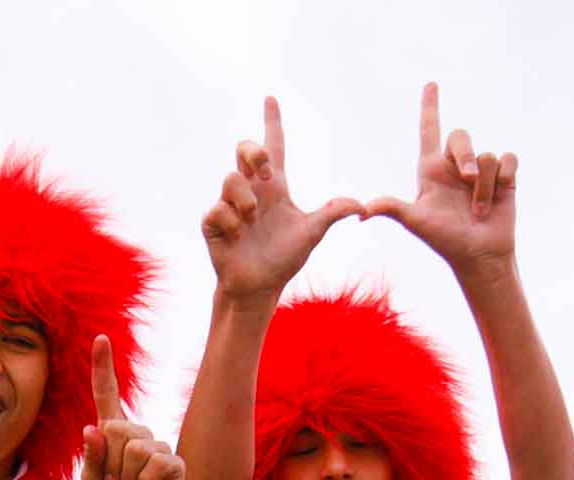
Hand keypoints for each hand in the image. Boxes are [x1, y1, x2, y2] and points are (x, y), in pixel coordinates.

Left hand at [81, 336, 183, 479]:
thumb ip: (90, 458)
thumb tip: (93, 430)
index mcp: (112, 435)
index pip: (106, 395)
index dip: (103, 368)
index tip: (100, 338)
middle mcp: (136, 435)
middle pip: (116, 428)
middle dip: (107, 463)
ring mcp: (157, 447)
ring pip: (134, 447)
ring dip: (123, 478)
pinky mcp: (173, 464)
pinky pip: (154, 462)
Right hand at [202, 97, 363, 302]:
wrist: (259, 286)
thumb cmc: (284, 258)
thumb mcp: (312, 233)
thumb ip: (332, 214)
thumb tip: (360, 206)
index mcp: (275, 188)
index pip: (274, 146)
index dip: (272, 122)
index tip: (271, 99)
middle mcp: (251, 191)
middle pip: (245, 149)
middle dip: (253, 150)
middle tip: (266, 172)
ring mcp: (229, 205)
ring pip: (230, 178)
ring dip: (245, 199)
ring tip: (251, 220)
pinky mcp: (212, 222)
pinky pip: (218, 209)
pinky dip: (231, 223)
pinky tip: (237, 237)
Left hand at [361, 83, 517, 278]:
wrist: (477, 255)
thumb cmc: (444, 240)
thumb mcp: (416, 223)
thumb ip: (392, 209)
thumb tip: (362, 212)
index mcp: (431, 169)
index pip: (429, 130)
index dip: (430, 107)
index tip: (430, 84)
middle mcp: (455, 165)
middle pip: (461, 136)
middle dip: (465, 156)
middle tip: (467, 180)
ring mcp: (481, 170)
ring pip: (487, 156)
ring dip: (483, 187)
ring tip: (478, 209)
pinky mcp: (504, 176)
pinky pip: (508, 159)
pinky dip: (503, 180)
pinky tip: (499, 196)